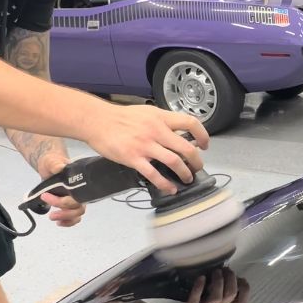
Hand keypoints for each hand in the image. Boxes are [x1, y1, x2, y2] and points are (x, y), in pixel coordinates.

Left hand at [38, 156, 85, 227]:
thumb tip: (59, 168)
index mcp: (77, 182)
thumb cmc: (52, 162)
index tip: (46, 196)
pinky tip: (59, 223)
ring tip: (52, 218)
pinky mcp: (70, 205)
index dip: (63, 201)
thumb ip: (55, 164)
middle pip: (78, 208)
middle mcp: (79, 192)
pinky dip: (69, 222)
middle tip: (51, 214)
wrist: (50, 165)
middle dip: (65, 213)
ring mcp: (75, 199)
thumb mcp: (51, 161)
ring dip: (66, 218)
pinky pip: (75, 217)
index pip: (76, 196)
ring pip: (78, 214)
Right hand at [84, 104, 209, 195]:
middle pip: (187, 148)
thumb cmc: (120, 117)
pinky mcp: (134, 158)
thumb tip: (178, 133)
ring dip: (185, 173)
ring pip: (174, 162)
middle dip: (196, 161)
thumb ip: (162, 122)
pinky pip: (154, 174)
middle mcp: (156, 131)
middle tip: (197, 168)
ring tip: (186, 179)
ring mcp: (145, 145)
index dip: (203, 135)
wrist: (97, 121)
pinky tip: (170, 189)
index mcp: (161, 117)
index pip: (191, 123)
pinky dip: (165, 184)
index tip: (205, 145)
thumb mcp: (146, 113)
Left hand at [157, 269, 249, 302]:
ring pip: (216, 298)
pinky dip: (199, 288)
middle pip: (231, 296)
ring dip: (218, 282)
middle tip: (226, 270)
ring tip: (216, 272)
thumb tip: (226, 277)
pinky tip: (201, 278)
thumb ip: (219, 296)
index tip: (241, 278)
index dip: (246, 290)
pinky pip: (195, 300)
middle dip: (231, 280)